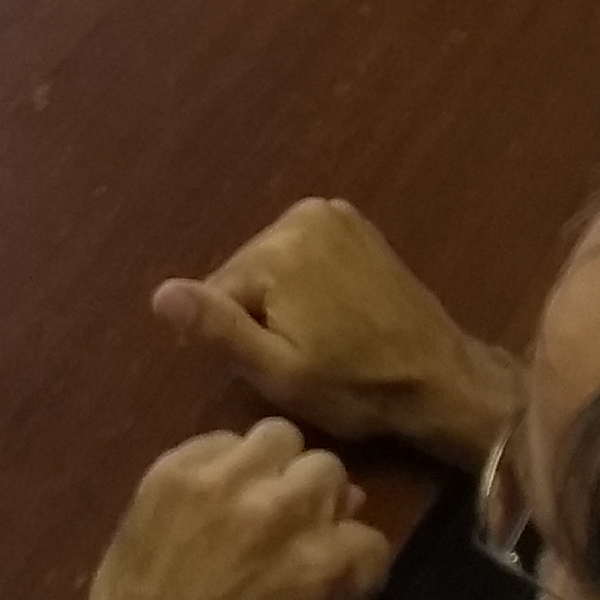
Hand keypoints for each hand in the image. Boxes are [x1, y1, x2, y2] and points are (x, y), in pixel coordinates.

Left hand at [83, 420, 391, 599]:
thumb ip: (343, 593)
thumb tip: (353, 534)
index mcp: (317, 564)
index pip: (370, 536)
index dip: (352, 554)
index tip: (331, 564)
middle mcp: (280, 510)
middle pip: (330, 469)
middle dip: (319, 499)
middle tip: (291, 524)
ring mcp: (225, 481)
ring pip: (280, 436)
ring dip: (276, 467)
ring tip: (255, 495)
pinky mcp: (176, 467)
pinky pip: (221, 439)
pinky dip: (224, 463)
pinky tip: (211, 495)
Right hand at [154, 199, 519, 464]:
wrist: (439, 377)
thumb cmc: (354, 386)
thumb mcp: (278, 371)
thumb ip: (218, 328)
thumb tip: (160, 294)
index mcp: (277, 247)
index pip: (217, 292)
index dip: (237, 337)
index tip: (272, 367)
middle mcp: (302, 214)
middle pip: (246, 272)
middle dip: (260, 314)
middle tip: (301, 358)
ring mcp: (334, 213)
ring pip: (273, 263)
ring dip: (284, 300)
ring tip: (322, 339)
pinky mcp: (356, 224)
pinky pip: (305, 253)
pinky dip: (309, 282)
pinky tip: (337, 315)